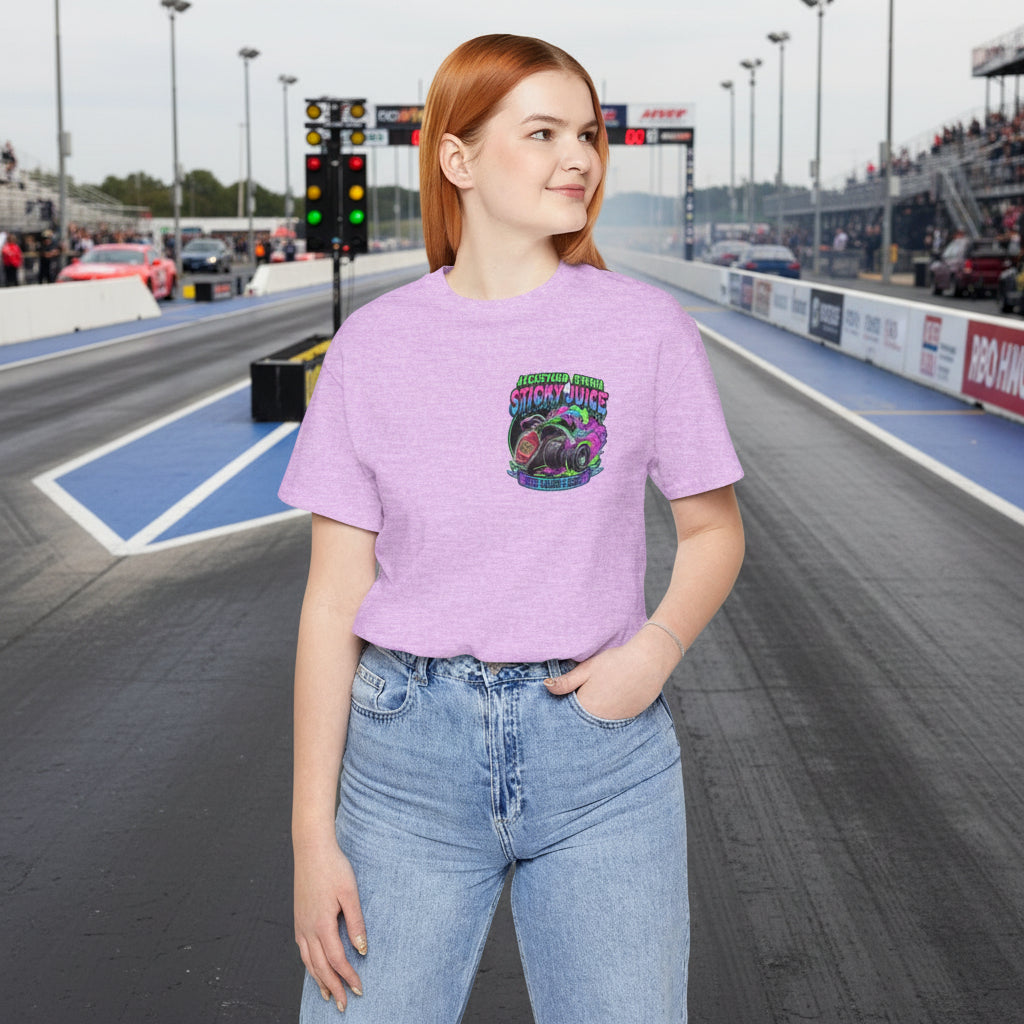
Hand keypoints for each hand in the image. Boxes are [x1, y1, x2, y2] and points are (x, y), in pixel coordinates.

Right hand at [294, 837, 366, 1012]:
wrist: (311, 849)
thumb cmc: (334, 867)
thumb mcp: (350, 892)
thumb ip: (356, 922)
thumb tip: (362, 950)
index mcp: (322, 924)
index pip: (337, 960)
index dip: (348, 977)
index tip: (359, 990)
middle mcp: (308, 929)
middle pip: (320, 967)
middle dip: (333, 987)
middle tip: (343, 1005)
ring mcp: (300, 924)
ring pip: (308, 962)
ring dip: (319, 980)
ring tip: (327, 995)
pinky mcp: (298, 919)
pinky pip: (302, 950)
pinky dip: (309, 965)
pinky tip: (314, 968)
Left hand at [543, 627, 679, 720]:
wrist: (648, 662)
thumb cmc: (615, 662)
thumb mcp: (587, 669)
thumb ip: (566, 682)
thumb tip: (546, 687)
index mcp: (586, 706)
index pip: (568, 716)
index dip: (565, 710)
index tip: (562, 706)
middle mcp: (601, 719)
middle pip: (583, 722)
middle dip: (578, 716)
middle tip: (580, 705)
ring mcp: (617, 720)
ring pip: (599, 723)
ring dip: (594, 717)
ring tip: (597, 701)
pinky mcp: (630, 717)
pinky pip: (614, 721)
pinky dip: (609, 715)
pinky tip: (611, 703)